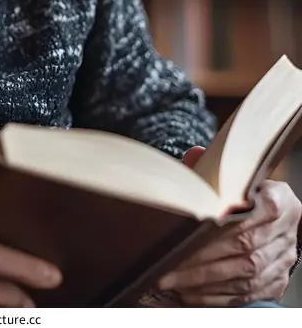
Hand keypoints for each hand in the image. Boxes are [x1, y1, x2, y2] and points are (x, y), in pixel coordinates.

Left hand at [157, 147, 301, 306]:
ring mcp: (283, 259)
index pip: (247, 218)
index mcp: (278, 200)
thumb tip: (192, 157)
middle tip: (168, 268)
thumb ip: (212, 167)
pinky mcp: (277, 281)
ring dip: (205, 283)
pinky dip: (217, 296)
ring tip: (174, 282)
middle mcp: (285, 232)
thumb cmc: (247, 191)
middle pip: (243, 250)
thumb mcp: (234, 175)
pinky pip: (247, 295)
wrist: (274, 212)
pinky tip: (192, 293)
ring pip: (245, 277)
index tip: (186, 237)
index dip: (215, 232)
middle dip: (201, 263)